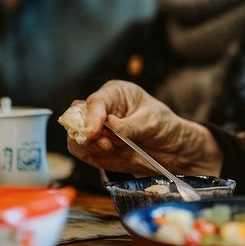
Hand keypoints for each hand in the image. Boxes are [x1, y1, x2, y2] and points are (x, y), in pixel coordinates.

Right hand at [65, 80, 222, 176]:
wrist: (169, 147)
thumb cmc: (162, 125)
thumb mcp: (151, 121)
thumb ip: (129, 125)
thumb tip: (110, 125)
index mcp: (115, 93)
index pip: (96, 101)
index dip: (92, 116)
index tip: (94, 132)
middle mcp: (101, 108)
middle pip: (77, 116)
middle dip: (87, 132)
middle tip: (106, 143)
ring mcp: (94, 127)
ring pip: (75, 134)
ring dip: (89, 144)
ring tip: (111, 148)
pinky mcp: (92, 145)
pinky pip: (79, 149)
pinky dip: (89, 152)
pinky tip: (107, 152)